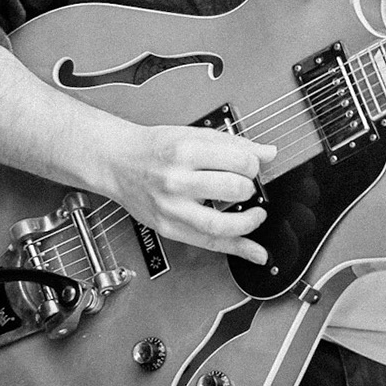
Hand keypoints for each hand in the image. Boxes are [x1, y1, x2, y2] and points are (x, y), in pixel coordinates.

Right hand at [106, 123, 277, 263]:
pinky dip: (237, 249)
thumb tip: (267, 153)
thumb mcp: (193, 134)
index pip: (238, 160)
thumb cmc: (154, 148)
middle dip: (250, 189)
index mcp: (185, 151)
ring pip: (221, 224)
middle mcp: (177, 181)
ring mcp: (171, 208)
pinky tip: (254, 251)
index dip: (254, 165)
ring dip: (248, 222)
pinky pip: (208, 244)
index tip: (254, 167)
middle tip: (249, 186)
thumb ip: (233, 144)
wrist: (118, 162)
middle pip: (232, 190)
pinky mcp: (169, 228)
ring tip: (257, 215)